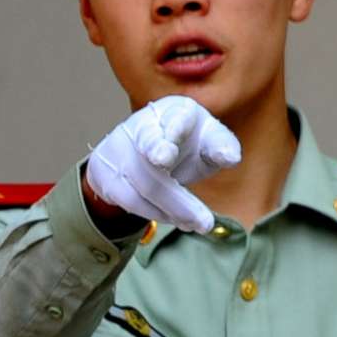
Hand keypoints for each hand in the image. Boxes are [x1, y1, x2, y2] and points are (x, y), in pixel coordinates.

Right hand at [84, 97, 241, 234]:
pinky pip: (128, 198)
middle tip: (204, 222)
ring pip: (141, 185)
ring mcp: (118, 147)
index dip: (166, 137)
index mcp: (172, 111)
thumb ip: (222, 146)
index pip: (170, 121)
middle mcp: (141, 124)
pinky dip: (154, 213)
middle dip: (176, 196)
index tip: (163, 157)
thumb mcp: (210, 139)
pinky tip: (176, 220)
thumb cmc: (190, 142)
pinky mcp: (105, 170)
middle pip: (152, 165)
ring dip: (171, 210)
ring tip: (197, 225)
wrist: (149, 146)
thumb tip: (230, 158)